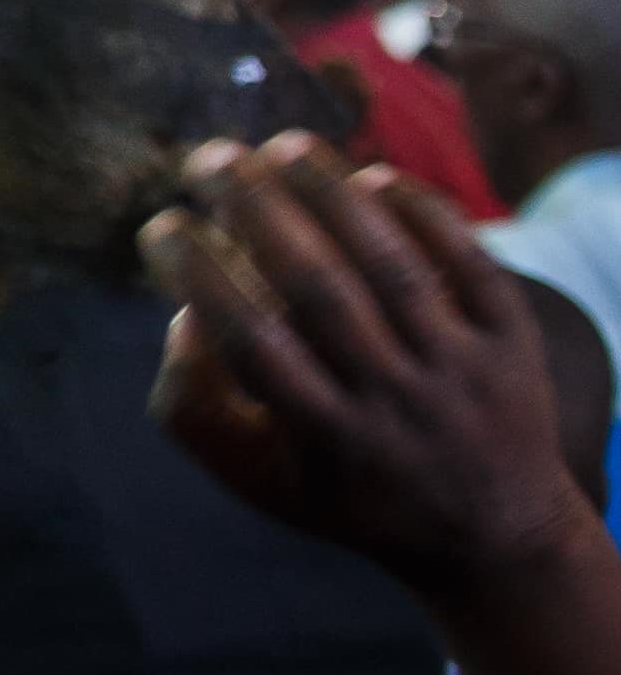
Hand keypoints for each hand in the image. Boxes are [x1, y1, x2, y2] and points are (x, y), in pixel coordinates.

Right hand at [145, 135, 589, 586]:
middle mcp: (394, 401)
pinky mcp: (513, 341)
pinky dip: (420, 210)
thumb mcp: (254, 479)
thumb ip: (193, 406)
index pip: (249, 339)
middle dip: (256, 209)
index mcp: (324, 436)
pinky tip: (370, 175)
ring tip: (280, 146)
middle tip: (209, 159)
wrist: (492, 529)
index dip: (197, 272)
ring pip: (390, 264)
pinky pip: (469, 261)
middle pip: (319, 290)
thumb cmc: (346, 493)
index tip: (161, 226)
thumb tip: (184, 314)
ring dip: (330, 192)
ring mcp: (459, 368)